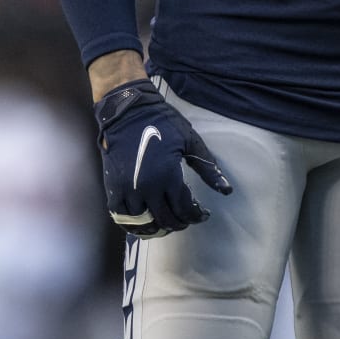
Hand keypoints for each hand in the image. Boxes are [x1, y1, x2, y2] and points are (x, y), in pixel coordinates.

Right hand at [93, 80, 232, 237]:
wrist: (127, 111)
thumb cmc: (161, 123)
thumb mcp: (190, 141)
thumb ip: (208, 168)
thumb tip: (226, 190)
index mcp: (168, 175)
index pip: (185, 208)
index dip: (196, 215)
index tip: (203, 214)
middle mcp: (147, 188)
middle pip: (166, 219)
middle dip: (180, 222)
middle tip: (187, 218)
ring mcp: (127, 190)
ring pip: (144, 223)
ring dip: (159, 227)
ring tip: (168, 223)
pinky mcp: (113, 189)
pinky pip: (122, 218)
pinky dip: (134, 225)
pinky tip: (145, 223)